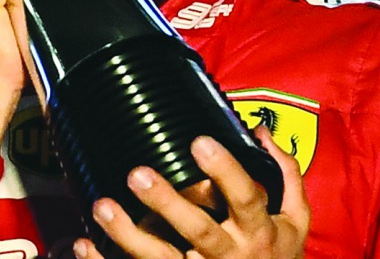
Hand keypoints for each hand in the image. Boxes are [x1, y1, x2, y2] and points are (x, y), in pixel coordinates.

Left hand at [73, 127, 308, 258]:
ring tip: (102, 207)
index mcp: (258, 231)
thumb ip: (284, 175)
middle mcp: (230, 255)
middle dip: (168, 204)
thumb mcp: (295, 221)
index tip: (199, 142)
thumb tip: (261, 132)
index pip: (244, 198)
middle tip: (137, 175)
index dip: (225, 171)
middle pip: (198, 231)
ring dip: (129, 235)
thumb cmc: (279, 257)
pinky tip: (84, 244)